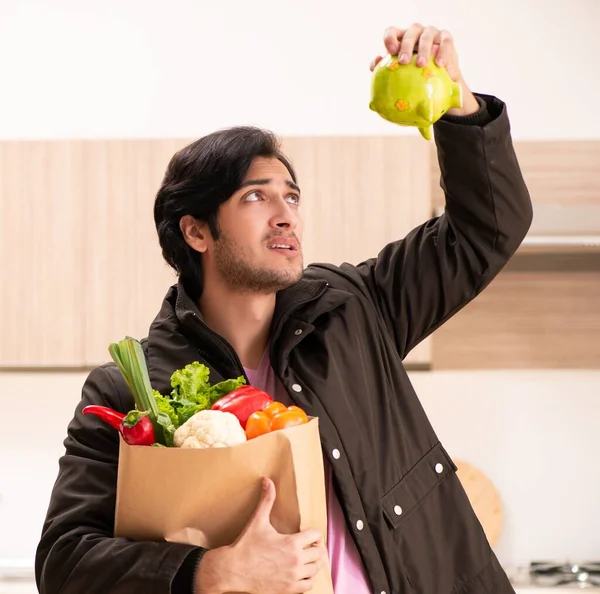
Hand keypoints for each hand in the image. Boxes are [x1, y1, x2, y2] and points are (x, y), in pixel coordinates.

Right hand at [195, 478, 326, 593]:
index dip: (312, 533)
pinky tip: (300, 573)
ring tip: (305, 558)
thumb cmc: (246, 546)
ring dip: (312, 563)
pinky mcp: (289, 590)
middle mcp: (296, 560)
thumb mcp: (258, 521)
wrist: (234, 570)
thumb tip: (268, 481)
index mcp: (292, 543)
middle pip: (319, 552)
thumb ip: (266, 500)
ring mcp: (293, 577)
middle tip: (307, 545)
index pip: (316, 535)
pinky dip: (308, 579)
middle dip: (314, 547)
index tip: (306, 534)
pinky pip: (309, 585)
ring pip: (316, 569)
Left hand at [369, 23, 479, 116]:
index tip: (390, 51)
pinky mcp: (446, 38)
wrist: (442, 82)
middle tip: (403, 61)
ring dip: (422, 49)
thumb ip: (387, 74)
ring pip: (426, 36)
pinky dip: (442, 52)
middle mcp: (416, 33)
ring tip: (421, 65)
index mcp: (402, 39)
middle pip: (410, 33)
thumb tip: (373, 73)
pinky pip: (445, 42)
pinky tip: (439, 64)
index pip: (392, 32)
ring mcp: (432, 33)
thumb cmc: (417, 79)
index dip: (390, 38)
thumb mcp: (402, 77)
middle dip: (405, 46)